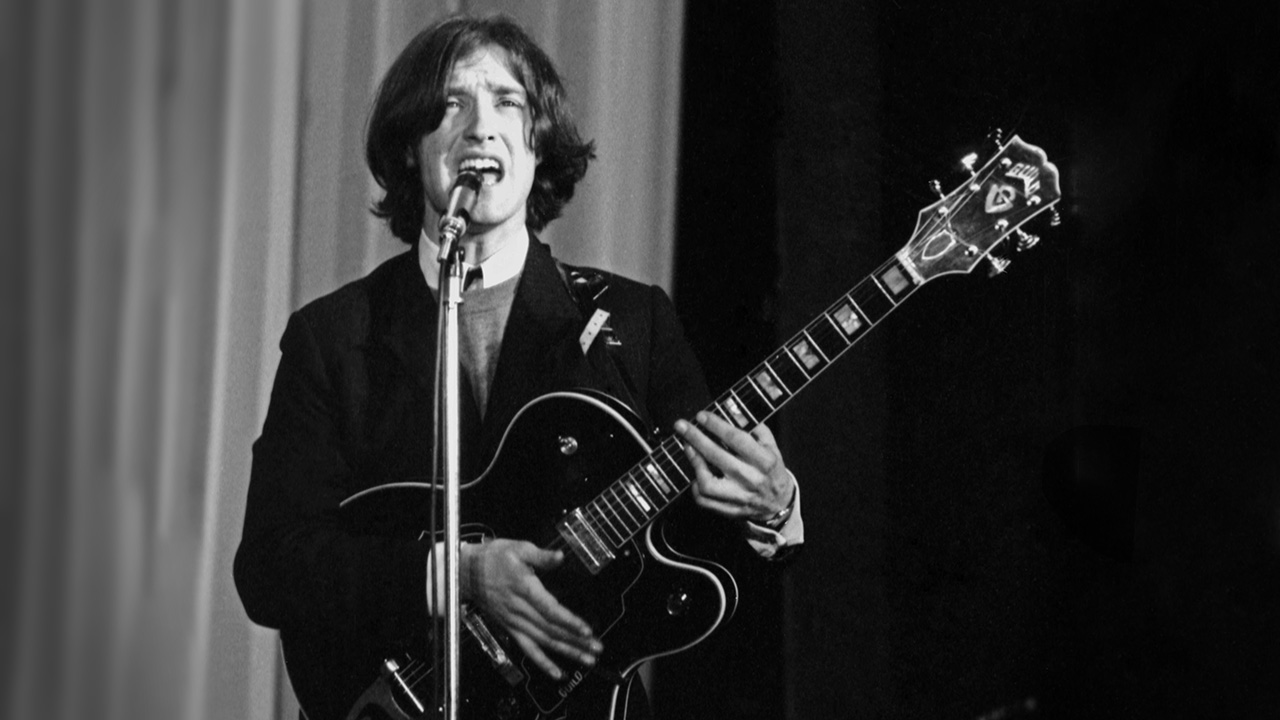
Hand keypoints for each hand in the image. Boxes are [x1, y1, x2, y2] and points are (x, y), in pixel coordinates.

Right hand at [461, 539, 601, 678]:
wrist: (466, 573)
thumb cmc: (493, 558)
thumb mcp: (518, 548)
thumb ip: (541, 556)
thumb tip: (559, 556)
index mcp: (524, 589)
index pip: (549, 610)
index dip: (568, 621)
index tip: (586, 630)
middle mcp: (519, 610)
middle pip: (551, 630)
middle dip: (576, 641)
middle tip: (596, 648)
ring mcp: (515, 622)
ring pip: (543, 642)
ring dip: (566, 652)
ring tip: (587, 660)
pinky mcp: (510, 628)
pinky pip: (528, 649)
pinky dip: (543, 663)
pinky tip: (557, 673)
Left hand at [674, 411, 795, 523]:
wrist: (779, 503)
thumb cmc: (772, 470)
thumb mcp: (772, 447)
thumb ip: (755, 429)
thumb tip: (733, 413)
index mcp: (765, 461)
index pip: (737, 439)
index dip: (716, 426)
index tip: (701, 416)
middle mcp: (752, 479)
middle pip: (717, 457)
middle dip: (696, 438)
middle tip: (682, 426)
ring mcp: (739, 497)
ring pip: (708, 483)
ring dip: (694, 463)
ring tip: (687, 447)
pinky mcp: (730, 510)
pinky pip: (705, 500)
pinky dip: (695, 486)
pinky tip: (695, 472)